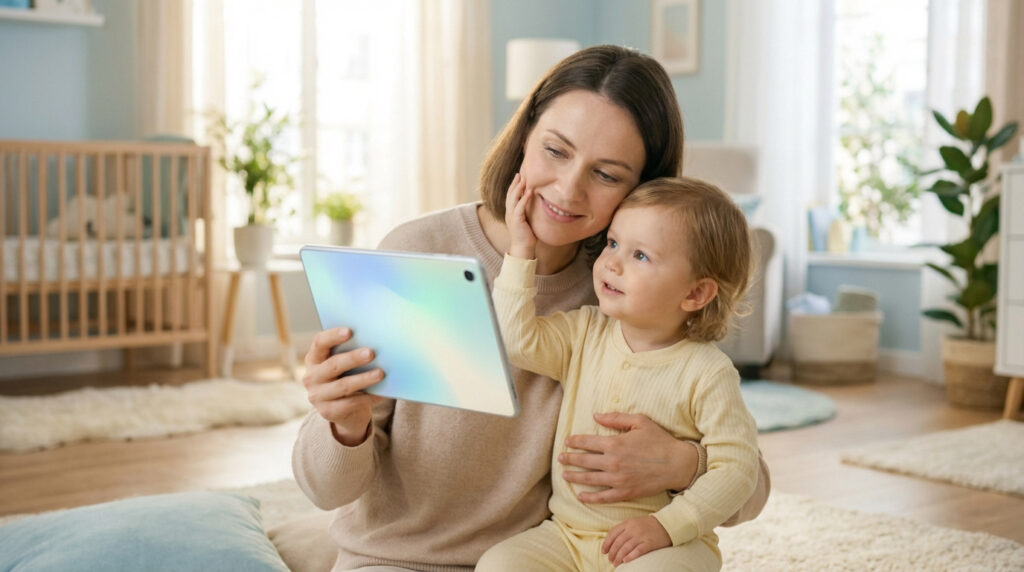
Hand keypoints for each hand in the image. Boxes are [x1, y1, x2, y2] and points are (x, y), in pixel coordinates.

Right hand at [302, 327, 385, 445]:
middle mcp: (311, 377)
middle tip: (371, 353)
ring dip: (363, 379)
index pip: (319, 343)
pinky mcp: (327, 412)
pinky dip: (368, 397)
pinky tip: (382, 392)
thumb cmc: (346, 377)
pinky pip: (351, 403)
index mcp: (314, 359)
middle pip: (333, 365)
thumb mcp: (344, 365)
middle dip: (353, 358)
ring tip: (381, 373)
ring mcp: (317, 396)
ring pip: (343, 386)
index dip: (333, 336)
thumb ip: (351, 352)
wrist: (343, 411)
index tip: (349, 331)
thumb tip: (376, 340)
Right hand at [504, 173, 536, 258]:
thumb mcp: (526, 221)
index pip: (510, 196)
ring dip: (518, 188)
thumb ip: (527, 212)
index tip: (518, 177)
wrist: (523, 249)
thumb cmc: (526, 236)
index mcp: (511, 213)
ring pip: (513, 199)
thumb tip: (534, 205)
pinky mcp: (516, 221)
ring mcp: (512, 217)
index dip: (513, 186)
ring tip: (523, 179)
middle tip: (519, 174)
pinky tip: (529, 191)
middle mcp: (509, 213)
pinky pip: (519, 207)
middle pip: (510, 195)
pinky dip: (524, 198)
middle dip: (514, 184)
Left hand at [559, 412, 698, 502]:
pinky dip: (589, 497)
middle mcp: (613, 462)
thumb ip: (616, 418)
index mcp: (615, 443)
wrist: (677, 464)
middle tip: (560, 458)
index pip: (587, 442)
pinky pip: (602, 497)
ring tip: (564, 475)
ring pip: (589, 479)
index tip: (567, 442)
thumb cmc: (659, 440)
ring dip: (574, 476)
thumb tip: (596, 415)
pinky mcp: (625, 492)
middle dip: (570, 459)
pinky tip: (580, 496)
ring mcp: (618, 479)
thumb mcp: (640, 421)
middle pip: (584, 461)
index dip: (575, 441)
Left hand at [602, 515, 670, 565]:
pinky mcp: (649, 543)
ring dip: (619, 557)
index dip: (606, 543)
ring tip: (616, 563)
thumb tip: (612, 542)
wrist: (666, 524)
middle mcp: (633, 529)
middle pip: (618, 542)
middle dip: (612, 553)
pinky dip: (630, 556)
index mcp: (628, 523)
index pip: (613, 533)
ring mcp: (641, 536)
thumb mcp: (634, 522)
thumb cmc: (648, 525)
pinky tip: (626, 561)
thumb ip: (624, 529)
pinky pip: (638, 551)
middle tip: (610, 560)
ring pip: (626, 548)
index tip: (604, 551)